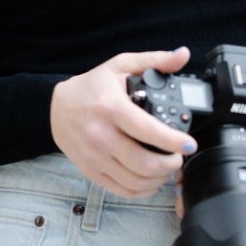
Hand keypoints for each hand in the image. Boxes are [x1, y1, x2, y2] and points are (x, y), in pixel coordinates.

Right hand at [50, 47, 197, 198]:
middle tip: (179, 156)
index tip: (188, 144)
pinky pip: (123, 190)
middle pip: (143, 163)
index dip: (173, 141)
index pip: (147, 130)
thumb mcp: (121, 65)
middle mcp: (101, 135)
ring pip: (135, 180)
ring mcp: (95, 157)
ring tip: (168, 166)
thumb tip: (182, 54)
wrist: (57, 107)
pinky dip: (143, 190)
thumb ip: (154, 60)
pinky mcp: (92, 172)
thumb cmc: (92, 87)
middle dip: (170, 164)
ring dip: (159, 178)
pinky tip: (152, 179)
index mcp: (111, 108)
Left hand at [174, 118, 245, 216]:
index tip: (183, 196)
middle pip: (220, 207)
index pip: (231, 218)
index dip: (206, 210)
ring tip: (184, 171)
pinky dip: (211, 169)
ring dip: (202, 182)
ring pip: (220, 192)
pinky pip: (225, 177)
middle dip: (197, 196)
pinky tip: (201, 158)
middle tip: (178, 179)